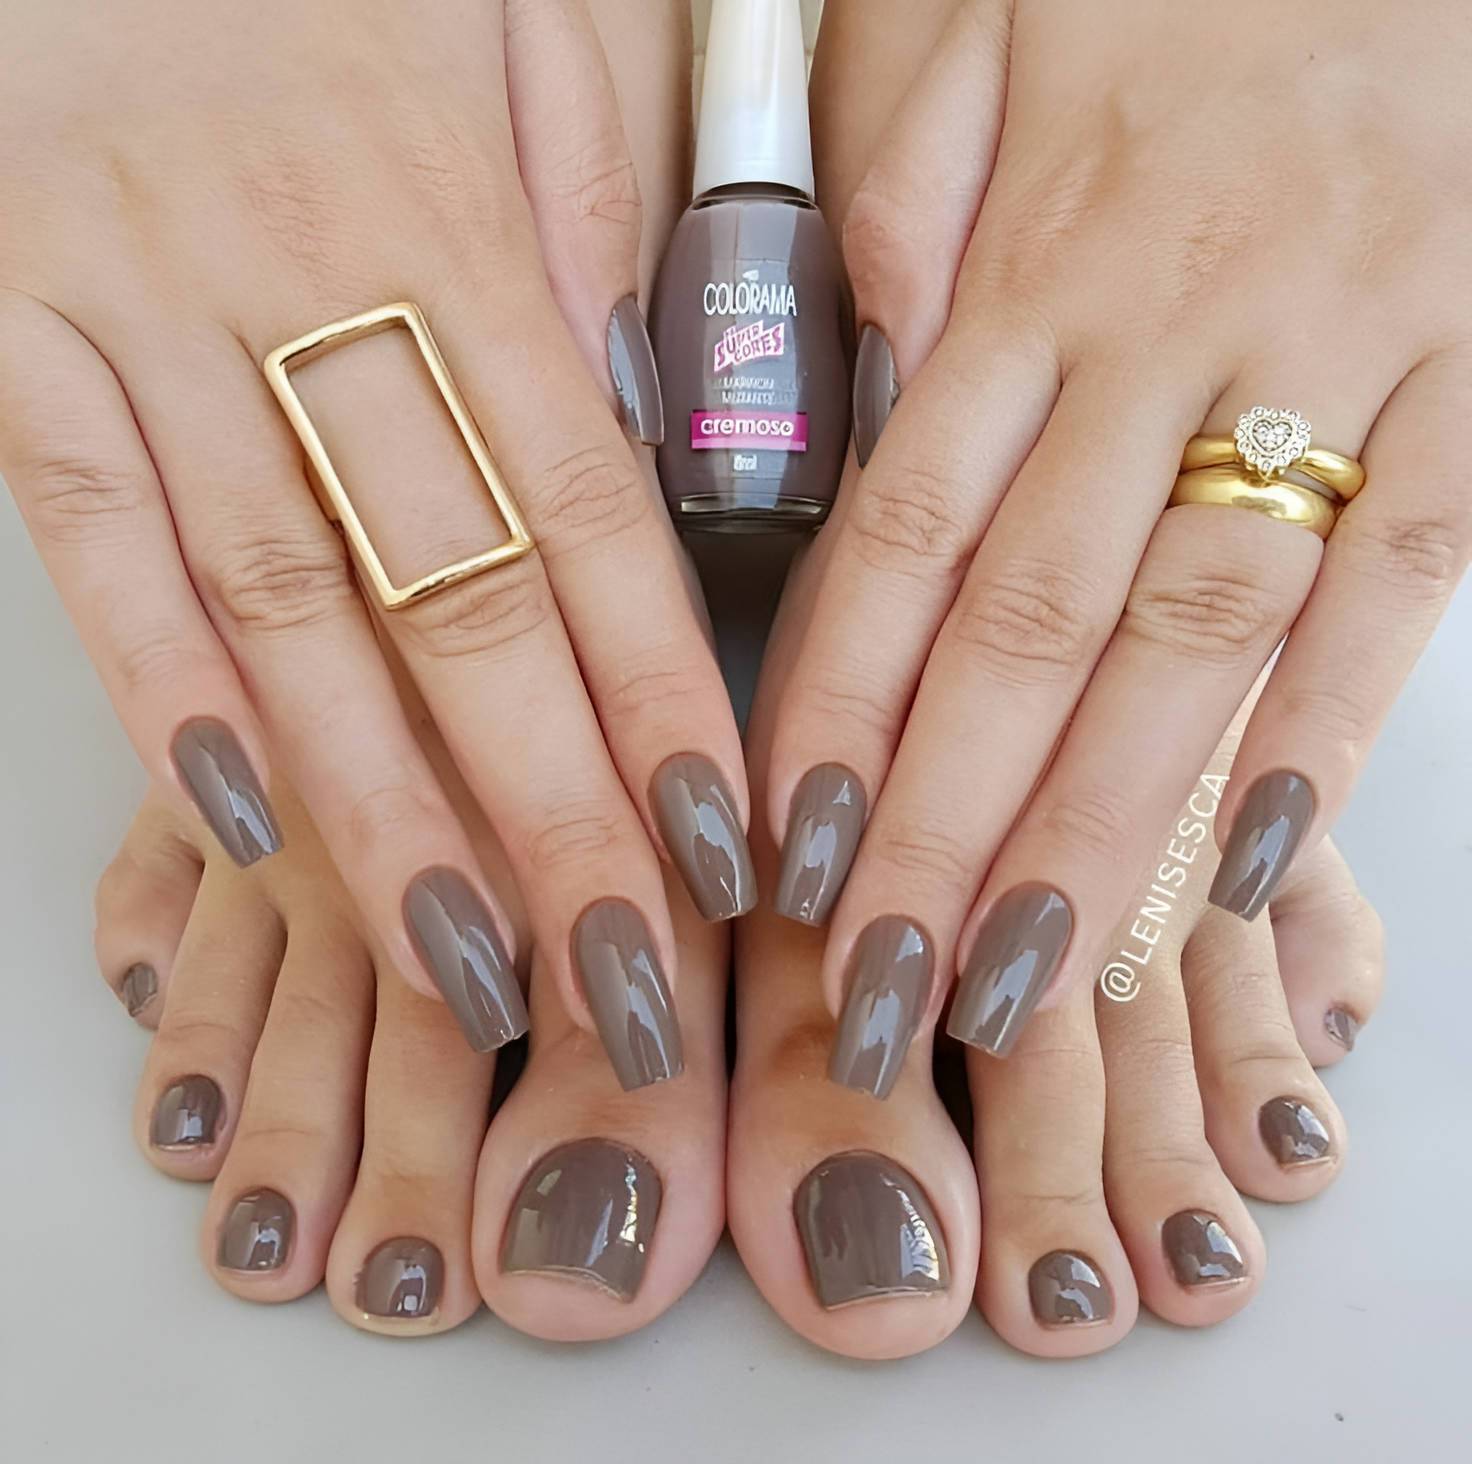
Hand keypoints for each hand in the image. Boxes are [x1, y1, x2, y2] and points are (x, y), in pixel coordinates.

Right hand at [0, 0, 749, 1079]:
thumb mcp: (510, 35)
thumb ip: (579, 226)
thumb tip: (638, 422)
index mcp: (461, 224)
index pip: (594, 518)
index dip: (661, 697)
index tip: (721, 847)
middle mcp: (315, 292)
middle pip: (461, 601)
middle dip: (550, 813)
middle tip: (617, 979)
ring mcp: (149, 315)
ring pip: (286, 604)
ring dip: (381, 805)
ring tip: (467, 963)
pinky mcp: (12, 322)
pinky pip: (88, 529)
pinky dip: (162, 680)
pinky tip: (244, 825)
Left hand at [770, 0, 1469, 1088]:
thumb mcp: (977, 40)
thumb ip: (905, 216)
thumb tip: (864, 389)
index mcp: (1026, 266)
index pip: (898, 537)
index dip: (838, 713)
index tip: (792, 857)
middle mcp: (1160, 327)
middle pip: (1026, 623)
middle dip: (942, 826)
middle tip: (882, 987)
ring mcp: (1332, 348)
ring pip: (1193, 628)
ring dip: (1098, 821)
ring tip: (1021, 975)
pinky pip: (1403, 570)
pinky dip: (1327, 724)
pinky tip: (1242, 865)